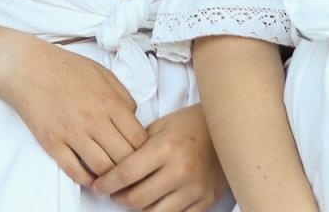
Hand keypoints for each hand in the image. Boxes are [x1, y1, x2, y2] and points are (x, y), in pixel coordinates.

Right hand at [0, 33, 148, 186]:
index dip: (144, 152)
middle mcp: (95, 121)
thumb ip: (124, 97)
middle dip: (130, 168)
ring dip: (110, 177)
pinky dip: (87, 179)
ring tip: (111, 177)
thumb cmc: (67, 69)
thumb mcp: (104, 74)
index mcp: (111, 103)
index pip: (139, 140)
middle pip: (125, 159)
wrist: (29, 68)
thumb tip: (134, 119)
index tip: (141, 155)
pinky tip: (90, 176)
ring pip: (103, 170)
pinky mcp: (53, 144)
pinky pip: (75, 172)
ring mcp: (73, 134)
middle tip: (129, 171)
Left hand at [93, 104, 228, 211]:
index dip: (107, 183)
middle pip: (137, 199)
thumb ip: (138, 145)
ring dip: (139, 208)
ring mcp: (194, 189)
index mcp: (166, 148)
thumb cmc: (191, 124)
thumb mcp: (162, 125)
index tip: (98, 186)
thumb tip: (114, 166)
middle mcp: (180, 171)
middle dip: (119, 198)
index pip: (126, 173)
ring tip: (135, 196)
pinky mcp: (206, 201)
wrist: (230, 129)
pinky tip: (156, 202)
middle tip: (115, 192)